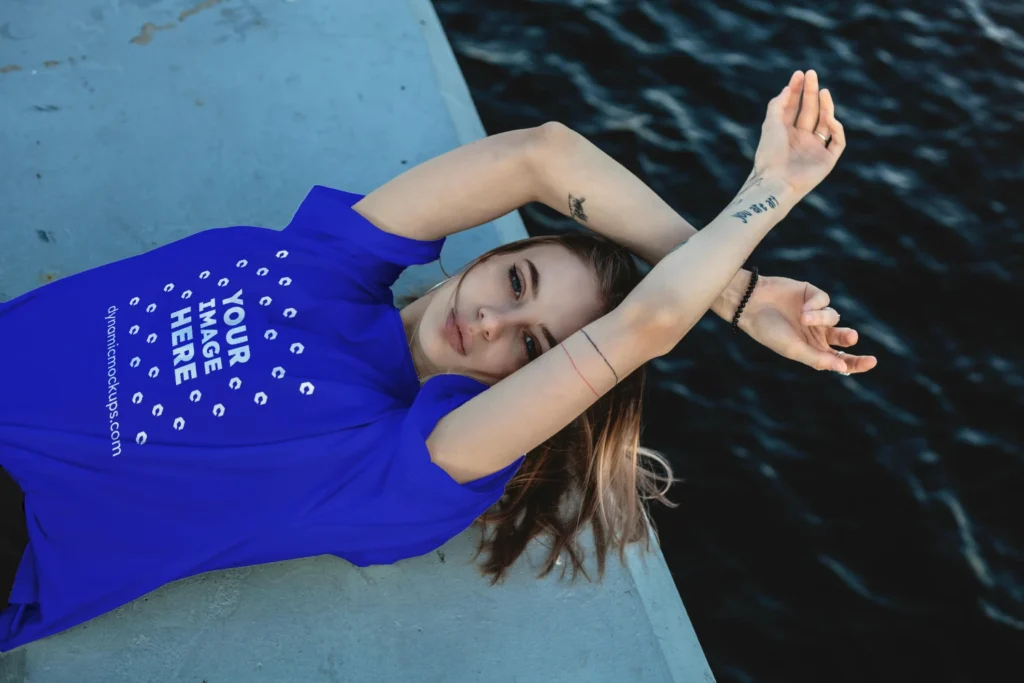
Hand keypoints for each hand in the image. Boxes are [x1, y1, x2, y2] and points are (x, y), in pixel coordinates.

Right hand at [738, 274, 876, 374]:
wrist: (751, 304)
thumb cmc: (769, 331)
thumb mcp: (794, 349)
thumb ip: (818, 359)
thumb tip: (843, 368)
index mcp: (812, 350)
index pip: (840, 359)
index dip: (856, 362)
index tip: (871, 362)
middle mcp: (816, 333)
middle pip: (843, 338)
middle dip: (848, 337)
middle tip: (850, 337)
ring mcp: (815, 313)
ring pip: (834, 316)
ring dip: (821, 318)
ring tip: (803, 317)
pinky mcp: (811, 295)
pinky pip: (825, 300)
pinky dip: (816, 304)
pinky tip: (802, 307)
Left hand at [753, 70, 845, 198]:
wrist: (776, 181)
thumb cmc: (770, 154)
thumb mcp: (770, 125)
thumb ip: (778, 105)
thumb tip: (788, 87)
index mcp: (785, 133)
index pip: (793, 107)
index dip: (797, 90)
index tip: (800, 74)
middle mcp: (800, 140)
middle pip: (809, 111)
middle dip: (811, 93)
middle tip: (812, 74)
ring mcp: (814, 149)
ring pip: (825, 123)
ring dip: (825, 106)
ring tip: (823, 91)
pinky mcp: (827, 160)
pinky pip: (837, 141)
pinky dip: (836, 129)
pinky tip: (828, 118)